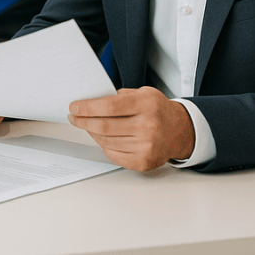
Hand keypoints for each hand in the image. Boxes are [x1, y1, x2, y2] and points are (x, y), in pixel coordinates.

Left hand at [67, 87, 194, 170]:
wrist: (179, 131)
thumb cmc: (157, 110)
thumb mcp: (143, 93)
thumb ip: (119, 96)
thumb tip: (91, 100)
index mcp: (147, 105)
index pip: (109, 106)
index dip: (87, 108)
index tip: (74, 107)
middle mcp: (148, 126)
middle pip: (104, 126)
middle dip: (83, 121)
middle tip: (74, 117)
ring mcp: (146, 146)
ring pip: (106, 141)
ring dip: (91, 133)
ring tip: (86, 125)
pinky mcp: (143, 162)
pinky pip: (113, 154)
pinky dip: (103, 145)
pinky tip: (100, 137)